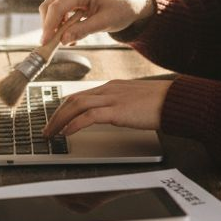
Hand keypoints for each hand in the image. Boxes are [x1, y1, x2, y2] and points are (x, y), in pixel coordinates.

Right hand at [39, 0, 153, 45]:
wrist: (131, 2)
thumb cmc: (121, 10)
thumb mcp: (104, 23)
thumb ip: (83, 30)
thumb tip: (62, 40)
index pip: (57, 7)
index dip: (49, 26)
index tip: (46, 42)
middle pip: (49, 6)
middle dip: (48, 26)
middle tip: (51, 45)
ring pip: (51, 7)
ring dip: (54, 25)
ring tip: (65, 40)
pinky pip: (59, 9)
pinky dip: (60, 22)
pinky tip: (69, 34)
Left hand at [43, 79, 172, 137]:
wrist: (174, 101)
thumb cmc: (159, 103)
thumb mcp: (134, 102)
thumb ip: (119, 106)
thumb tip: (109, 116)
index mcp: (111, 87)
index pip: (80, 95)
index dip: (63, 108)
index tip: (55, 120)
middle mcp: (108, 90)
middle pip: (73, 99)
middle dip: (55, 115)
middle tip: (46, 129)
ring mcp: (112, 98)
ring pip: (76, 106)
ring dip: (59, 121)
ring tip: (50, 134)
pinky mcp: (117, 110)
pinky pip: (88, 117)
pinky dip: (74, 124)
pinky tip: (67, 134)